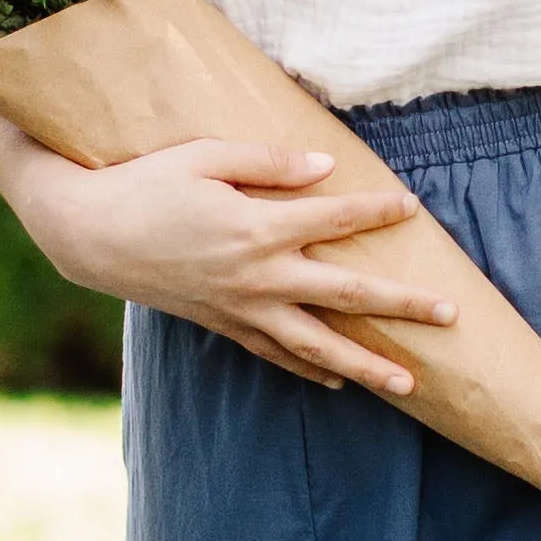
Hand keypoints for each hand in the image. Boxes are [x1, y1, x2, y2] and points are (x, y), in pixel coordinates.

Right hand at [0, 114, 457, 394]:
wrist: (90, 233)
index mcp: (258, 226)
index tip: (413, 208)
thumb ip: (269, 161)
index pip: (335, 219)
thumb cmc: (147, 183)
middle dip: (402, 306)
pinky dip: (310, 369)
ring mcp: (241, 307)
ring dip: (366, 365)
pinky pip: (276, 354)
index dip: (376, 212)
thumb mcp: (205, 155)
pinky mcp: (222, 325)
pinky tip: (337, 380)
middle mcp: (257, 275)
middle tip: (450, 316)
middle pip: (346, 296)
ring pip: (317, 345)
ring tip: (410, 384)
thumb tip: (326, 166)